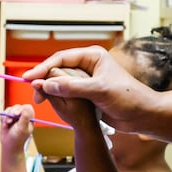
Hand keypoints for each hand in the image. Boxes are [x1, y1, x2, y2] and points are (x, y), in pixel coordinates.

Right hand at [0, 104, 35, 154]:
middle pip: (17, 107)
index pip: (27, 107)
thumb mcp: (22, 128)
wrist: (9, 145)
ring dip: (7, 116)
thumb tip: (26, 107)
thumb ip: (25, 118)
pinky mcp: (8, 118)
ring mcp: (15, 117)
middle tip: (10, 121)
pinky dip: (3, 118)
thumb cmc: (17, 138)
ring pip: (10, 109)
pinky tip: (5, 124)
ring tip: (7, 124)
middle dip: (12, 113)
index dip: (22, 109)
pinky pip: (4, 113)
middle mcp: (23, 116)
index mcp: (29, 118)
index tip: (16, 115)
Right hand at [24, 46, 154, 131]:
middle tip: (33, 92)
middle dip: (44, 79)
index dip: (43, 68)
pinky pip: (67, 92)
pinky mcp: (87, 93)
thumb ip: (72, 87)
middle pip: (59, 68)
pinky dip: (57, 97)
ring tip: (38, 99)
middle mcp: (88, 65)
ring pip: (61, 81)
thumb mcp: (99, 90)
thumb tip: (47, 85)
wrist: (142, 114)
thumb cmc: (128, 97)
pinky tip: (49, 102)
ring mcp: (87, 79)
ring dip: (49, 89)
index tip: (29, 78)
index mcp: (92, 56)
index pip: (61, 58)